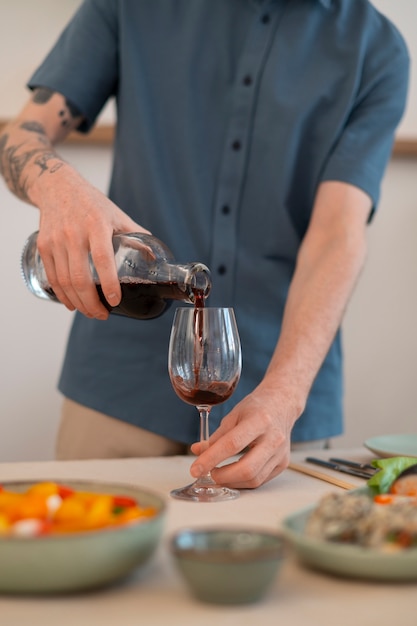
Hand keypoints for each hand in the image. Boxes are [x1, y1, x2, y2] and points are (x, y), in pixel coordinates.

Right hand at [36, 166, 148, 318]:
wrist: (57, 186)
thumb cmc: (91, 202)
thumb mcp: (117, 214)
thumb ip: (136, 235)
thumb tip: (155, 257)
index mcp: (96, 225)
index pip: (102, 259)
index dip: (109, 283)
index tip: (115, 301)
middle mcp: (74, 233)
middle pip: (79, 277)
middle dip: (91, 303)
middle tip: (103, 315)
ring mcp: (56, 240)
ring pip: (64, 281)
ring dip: (78, 303)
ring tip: (91, 313)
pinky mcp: (43, 246)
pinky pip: (52, 277)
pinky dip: (62, 295)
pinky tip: (72, 304)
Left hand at [189, 385, 297, 488]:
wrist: (281, 405)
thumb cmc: (257, 407)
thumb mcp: (233, 415)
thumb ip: (216, 436)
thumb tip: (197, 451)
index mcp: (259, 421)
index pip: (232, 444)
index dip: (211, 459)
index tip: (195, 469)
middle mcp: (273, 438)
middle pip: (246, 469)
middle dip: (223, 476)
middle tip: (209, 473)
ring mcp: (280, 453)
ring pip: (254, 479)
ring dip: (232, 482)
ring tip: (219, 474)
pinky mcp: (283, 463)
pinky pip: (261, 480)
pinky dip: (243, 481)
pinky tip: (233, 475)